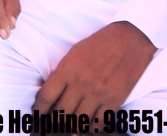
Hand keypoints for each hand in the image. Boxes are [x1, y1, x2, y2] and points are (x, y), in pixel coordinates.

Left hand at [33, 21, 156, 115]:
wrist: (128, 40)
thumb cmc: (98, 45)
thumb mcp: (74, 54)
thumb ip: (62, 74)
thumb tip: (53, 94)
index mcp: (67, 69)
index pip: (47, 96)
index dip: (39, 109)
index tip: (38, 114)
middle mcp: (81, 83)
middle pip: (61, 112)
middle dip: (54, 121)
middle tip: (52, 124)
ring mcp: (99, 94)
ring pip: (79, 121)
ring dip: (72, 127)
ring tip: (68, 127)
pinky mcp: (114, 100)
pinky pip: (99, 123)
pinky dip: (92, 127)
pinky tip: (88, 125)